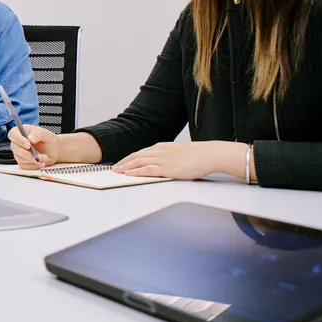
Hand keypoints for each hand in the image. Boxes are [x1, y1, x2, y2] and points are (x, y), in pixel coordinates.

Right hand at [7, 125, 58, 168]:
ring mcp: (19, 153)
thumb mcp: (45, 134)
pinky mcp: (23, 162)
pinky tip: (41, 163)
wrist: (54, 150)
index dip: (18, 140)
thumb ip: (38, 134)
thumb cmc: (48, 140)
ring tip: (45, 158)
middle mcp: (18, 142)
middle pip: (14, 148)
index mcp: (21, 132)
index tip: (28, 145)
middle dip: (26, 153)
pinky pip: (24, 166)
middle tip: (37, 156)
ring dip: (32, 160)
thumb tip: (30, 138)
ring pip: (19, 158)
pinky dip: (33, 166)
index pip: (12, 134)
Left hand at [113, 141, 243, 179]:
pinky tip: (129, 174)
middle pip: (136, 157)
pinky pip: (147, 170)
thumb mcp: (178, 152)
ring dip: (126, 167)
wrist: (208, 154)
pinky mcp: (167, 168)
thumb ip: (168, 155)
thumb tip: (162, 162)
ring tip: (117, 172)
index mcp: (161, 147)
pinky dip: (136, 172)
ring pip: (138, 163)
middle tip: (114, 168)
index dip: (129, 158)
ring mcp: (162, 159)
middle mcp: (159, 152)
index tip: (122, 162)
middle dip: (124, 163)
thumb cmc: (196, 155)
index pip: (140, 152)